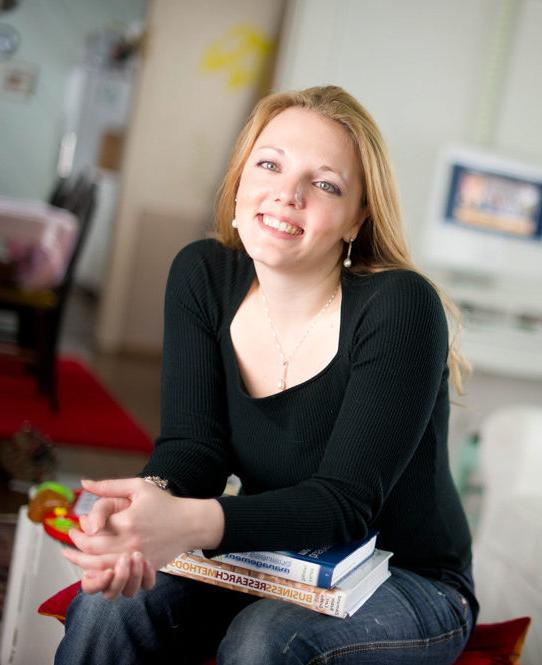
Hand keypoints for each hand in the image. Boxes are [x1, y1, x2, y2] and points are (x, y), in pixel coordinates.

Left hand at [63, 477, 223, 597]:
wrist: (190, 523)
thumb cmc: (164, 503)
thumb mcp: (138, 487)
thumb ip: (109, 486)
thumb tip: (84, 483)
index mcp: (127, 521)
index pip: (92, 531)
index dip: (79, 530)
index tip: (75, 525)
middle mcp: (130, 543)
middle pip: (92, 552)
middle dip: (76, 548)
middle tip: (72, 540)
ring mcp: (138, 559)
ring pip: (101, 568)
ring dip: (83, 565)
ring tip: (75, 557)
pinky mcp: (143, 569)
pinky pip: (118, 578)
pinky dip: (103, 576)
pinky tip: (95, 571)